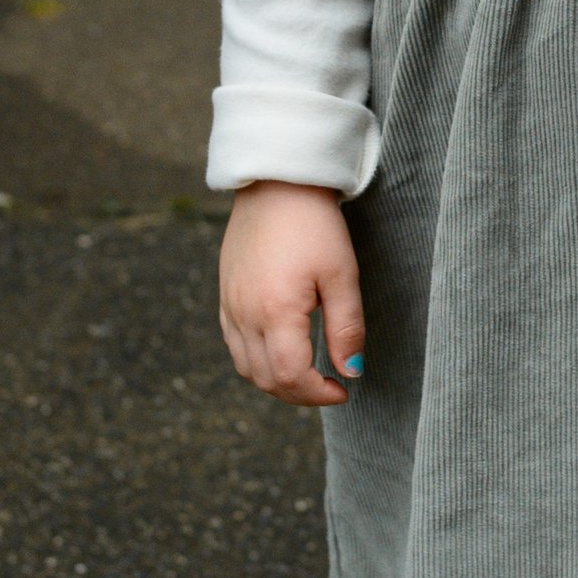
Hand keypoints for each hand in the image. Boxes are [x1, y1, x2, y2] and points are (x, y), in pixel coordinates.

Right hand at [218, 179, 365, 405]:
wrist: (277, 183)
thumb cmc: (314, 224)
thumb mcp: (342, 276)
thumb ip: (346, 329)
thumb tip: (352, 372)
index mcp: (275, 311)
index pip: (289, 376)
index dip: (317, 394)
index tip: (343, 389)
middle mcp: (245, 314)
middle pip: (264, 379)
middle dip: (299, 393)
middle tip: (329, 386)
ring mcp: (230, 305)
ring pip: (245, 366)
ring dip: (275, 380)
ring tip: (307, 373)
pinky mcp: (225, 295)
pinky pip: (234, 344)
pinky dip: (256, 360)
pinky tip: (281, 349)